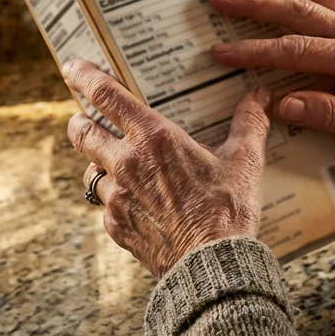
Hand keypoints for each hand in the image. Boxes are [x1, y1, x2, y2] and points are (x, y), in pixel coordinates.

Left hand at [62, 60, 271, 276]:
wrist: (212, 268)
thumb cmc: (228, 212)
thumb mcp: (245, 161)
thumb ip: (250, 123)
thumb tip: (261, 96)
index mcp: (154, 138)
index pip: (106, 96)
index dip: (84, 76)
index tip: (73, 67)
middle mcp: (126, 163)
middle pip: (82, 132)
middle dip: (79, 120)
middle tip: (83, 116)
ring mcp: (117, 199)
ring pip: (90, 172)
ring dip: (97, 164)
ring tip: (113, 165)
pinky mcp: (117, 228)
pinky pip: (106, 208)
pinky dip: (115, 202)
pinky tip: (135, 204)